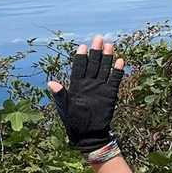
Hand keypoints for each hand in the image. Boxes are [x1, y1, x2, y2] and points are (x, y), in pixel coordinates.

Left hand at [47, 35, 123, 152]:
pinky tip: (120, 60)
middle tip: (99, 38)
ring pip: (104, 69)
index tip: (83, 46)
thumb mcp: (64, 107)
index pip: (79, 67)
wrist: (88, 134)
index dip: (81, 57)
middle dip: (95, 51)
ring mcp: (100, 87)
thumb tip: (51, 82)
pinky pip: (114, 80)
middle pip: (93, 64)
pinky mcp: (110, 94)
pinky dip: (117, 71)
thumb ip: (60, 94)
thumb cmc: (73, 121)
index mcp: (76, 85)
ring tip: (110, 45)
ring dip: (107, 58)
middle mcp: (89, 83)